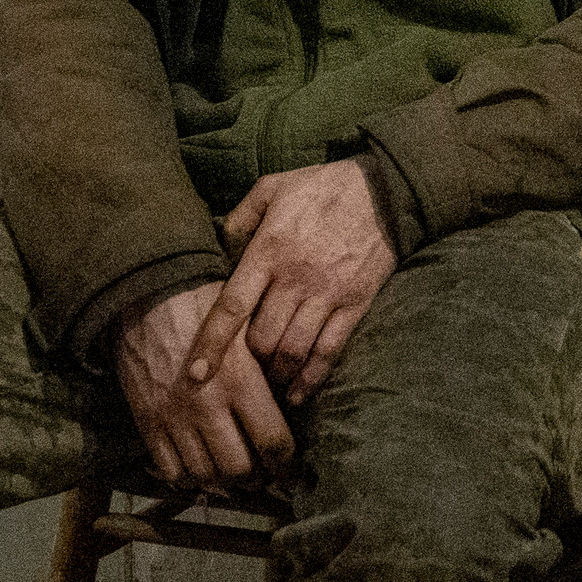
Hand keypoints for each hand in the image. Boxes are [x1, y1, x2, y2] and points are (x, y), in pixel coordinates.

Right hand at [116, 281, 295, 489]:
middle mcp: (207, 406)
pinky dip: (189, 478)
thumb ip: (266, 370)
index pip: (273, 442)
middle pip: (240, 469)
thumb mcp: (246, 329)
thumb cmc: (204, 307)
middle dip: (257, 478)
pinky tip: (200, 468)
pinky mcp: (147, 422)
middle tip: (262, 473)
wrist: (145, 296)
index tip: (289, 469)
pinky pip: (171, 470)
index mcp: (239, 381)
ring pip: (206, 475)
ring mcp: (174, 417)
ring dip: (225, 482)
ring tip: (234, 474)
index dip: (286, 465)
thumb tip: (291, 408)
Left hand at [200, 161, 397, 399]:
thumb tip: (218, 244)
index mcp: (269, 250)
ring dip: (276, 376)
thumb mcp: (273, 187)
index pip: (232, 306)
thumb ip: (241, 216)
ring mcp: (327, 294)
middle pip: (261, 338)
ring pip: (293, 351)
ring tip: (266, 387)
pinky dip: (311, 379)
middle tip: (239, 373)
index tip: (197, 373)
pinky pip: (329, 351)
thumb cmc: (323, 187)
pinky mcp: (354, 304)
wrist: (384, 190)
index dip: (213, 342)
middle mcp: (295, 278)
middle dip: (247, 362)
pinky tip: (298, 394)